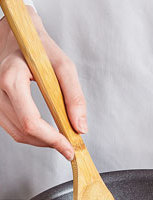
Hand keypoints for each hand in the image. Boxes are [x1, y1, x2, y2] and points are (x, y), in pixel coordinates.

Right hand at [0, 7, 86, 159]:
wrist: (16, 36)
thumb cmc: (39, 48)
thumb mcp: (63, 66)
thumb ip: (74, 96)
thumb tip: (80, 127)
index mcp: (12, 78)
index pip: (30, 121)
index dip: (51, 139)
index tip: (69, 148)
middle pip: (23, 131)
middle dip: (49, 143)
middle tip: (69, 146)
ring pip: (17, 133)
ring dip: (41, 141)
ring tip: (60, 138)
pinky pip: (12, 128)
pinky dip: (32, 134)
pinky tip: (47, 131)